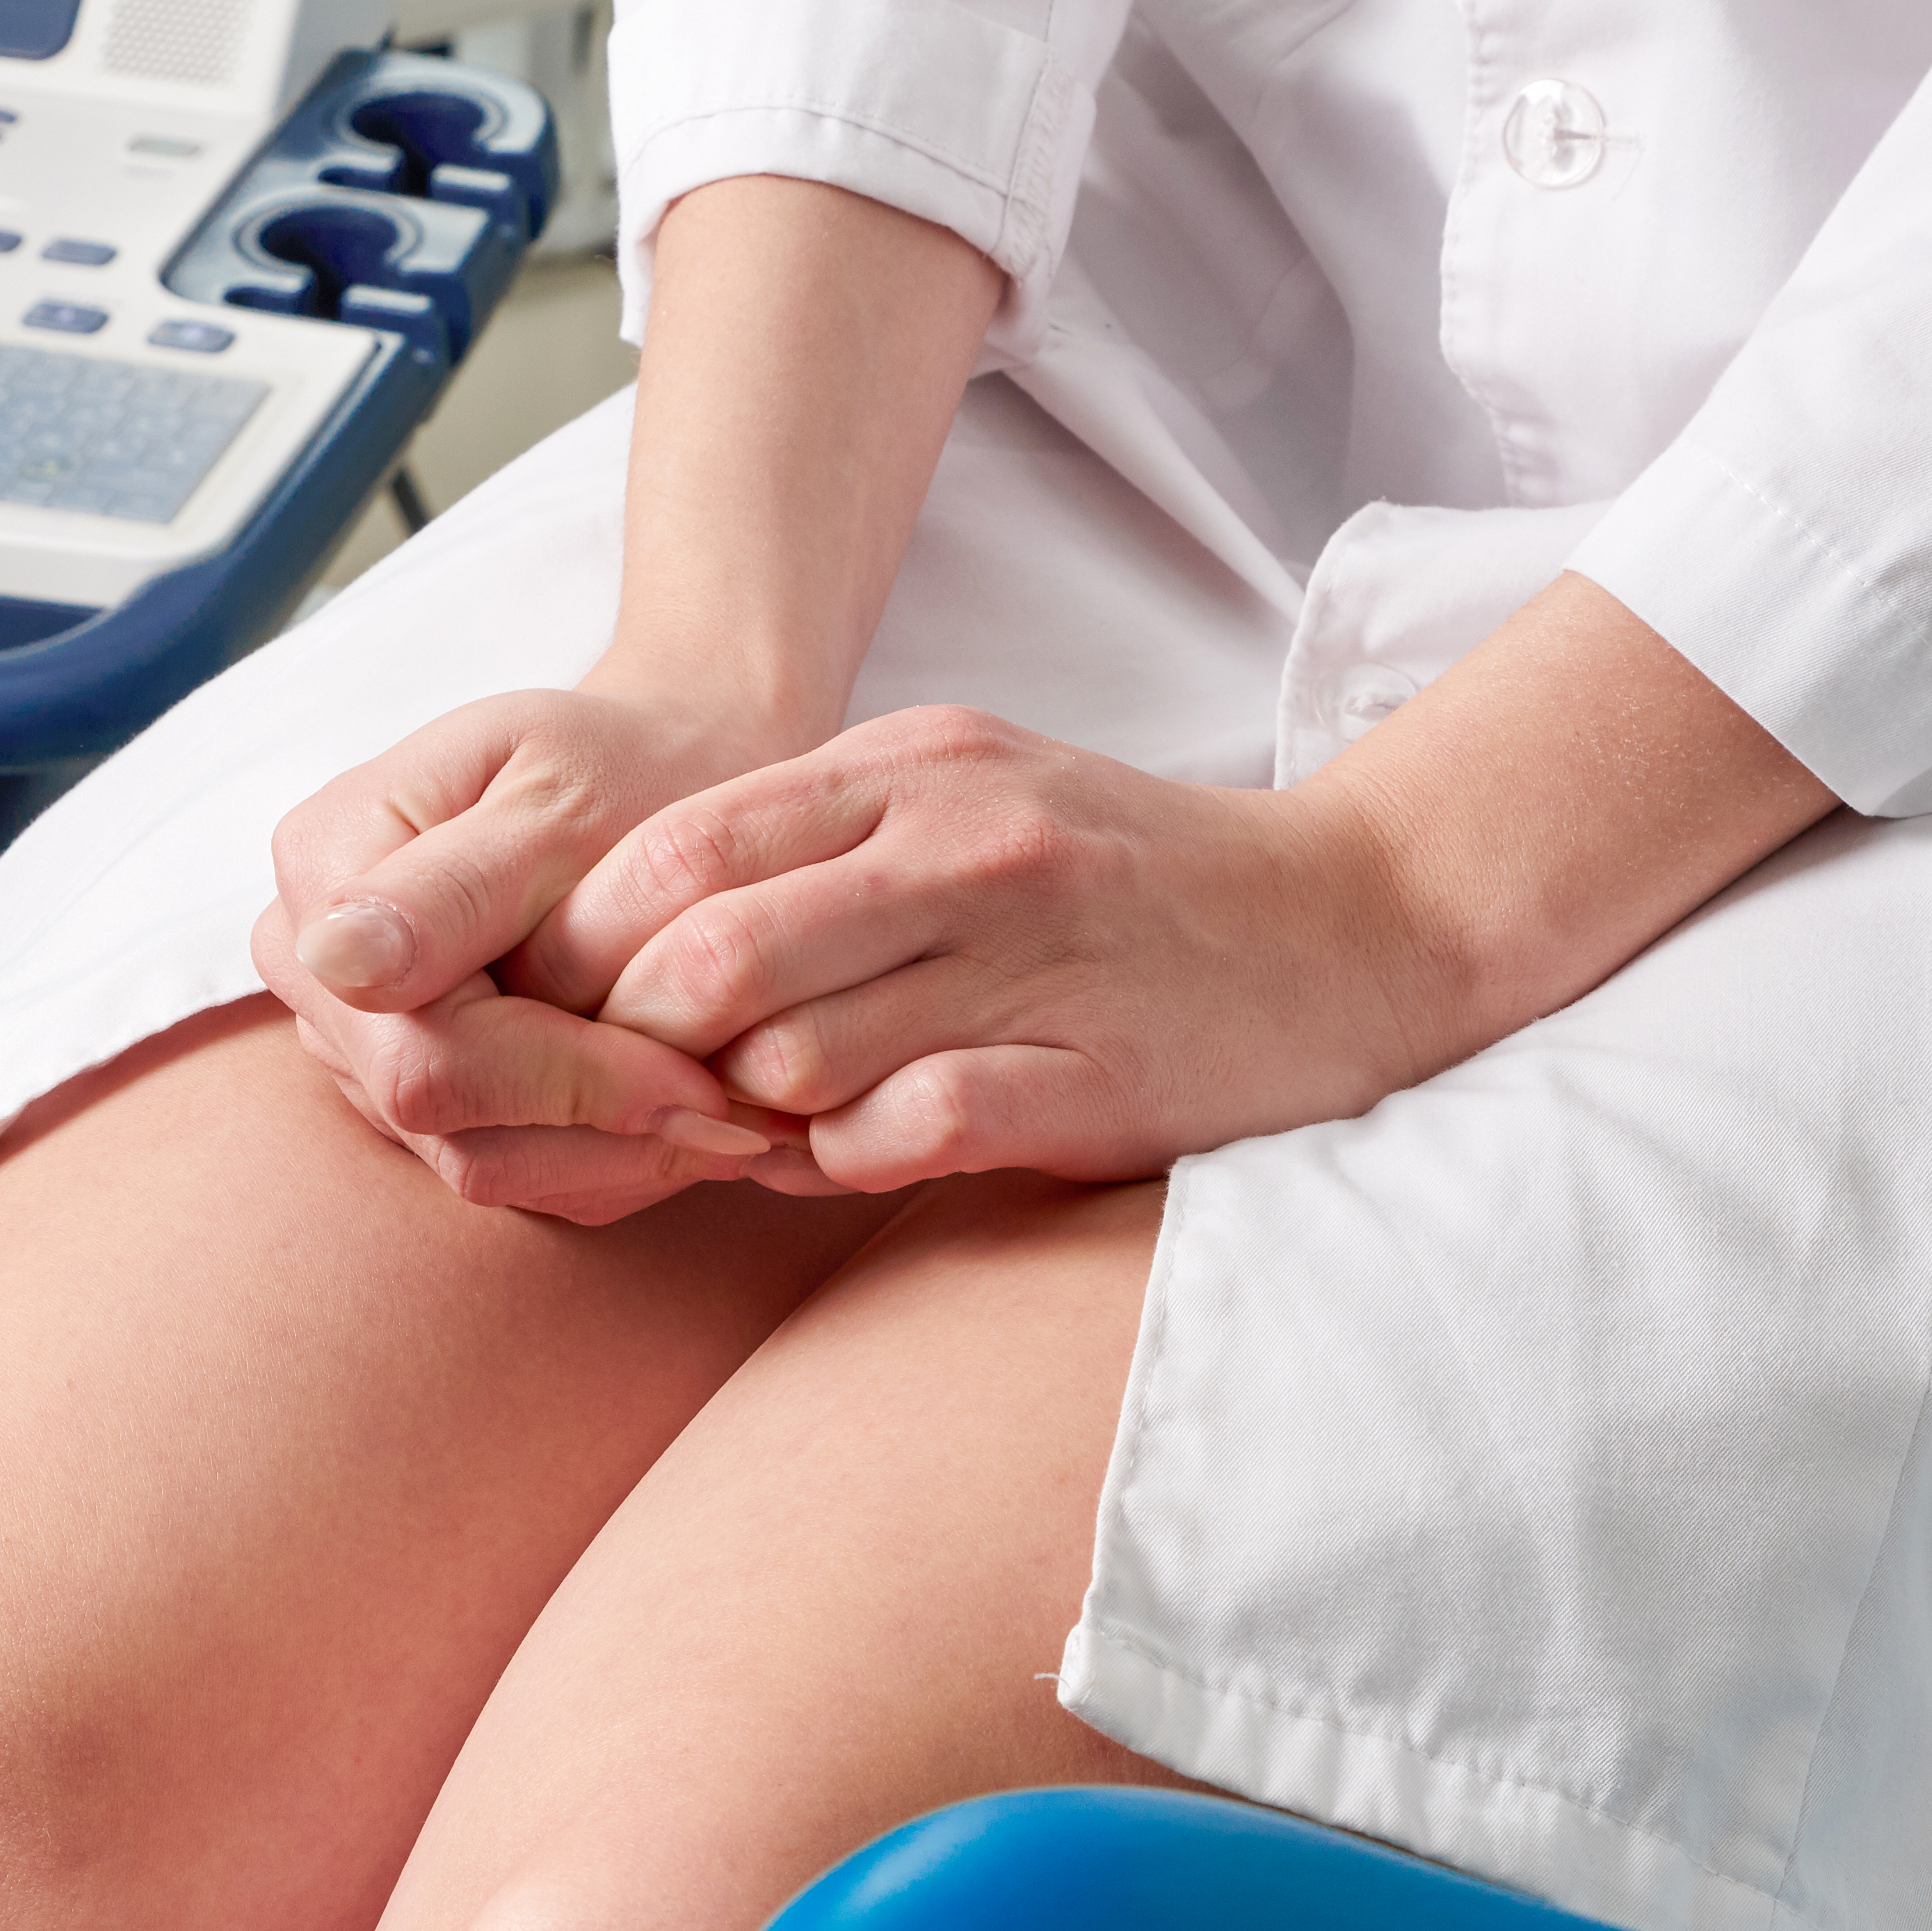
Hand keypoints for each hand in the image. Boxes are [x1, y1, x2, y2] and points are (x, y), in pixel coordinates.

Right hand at [254, 681, 828, 1219]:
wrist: (651, 772)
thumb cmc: (622, 764)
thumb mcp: (561, 794)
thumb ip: (457, 885)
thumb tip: (339, 960)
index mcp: (325, 863)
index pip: (423, 1044)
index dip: (566, 1082)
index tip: (698, 1086)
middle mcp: (313, 963)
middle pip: (434, 1113)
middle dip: (598, 1126)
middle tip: (737, 1120)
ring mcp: (351, 1034)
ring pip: (469, 1157)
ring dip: (611, 1156)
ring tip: (727, 1119)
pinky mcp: (405, 1087)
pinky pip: (500, 1164)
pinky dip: (603, 1158)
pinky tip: (683, 1119)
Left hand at [513, 704, 1442, 1193]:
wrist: (1357, 922)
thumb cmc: (1115, 881)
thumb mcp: (954, 807)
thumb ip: (805, 857)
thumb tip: (630, 957)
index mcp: (910, 769)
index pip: (673, 848)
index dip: (589, 945)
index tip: (574, 1010)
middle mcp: (963, 846)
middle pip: (709, 953)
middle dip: (642, 1044)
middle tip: (644, 1093)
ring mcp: (1034, 959)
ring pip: (794, 1051)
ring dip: (742, 1118)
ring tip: (753, 1131)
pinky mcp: (1097, 1074)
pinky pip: (913, 1129)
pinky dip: (851, 1161)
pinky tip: (861, 1155)